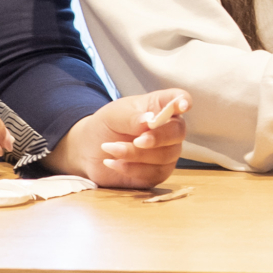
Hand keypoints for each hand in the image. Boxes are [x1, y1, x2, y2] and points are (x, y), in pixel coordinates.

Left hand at [45, 89, 189, 188]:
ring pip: (166, 156)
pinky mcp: (157, 173)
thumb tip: (149, 121)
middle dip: (158, 137)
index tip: (183, 105)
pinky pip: (154, 173)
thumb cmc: (106, 126)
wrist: (89, 151)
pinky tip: (113, 163)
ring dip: (136, 154)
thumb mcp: (113, 116)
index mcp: (159, 107)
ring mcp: (166, 152)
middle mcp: (168, 129)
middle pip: (178, 131)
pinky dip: (132, 169)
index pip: (179, 99)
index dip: (184, 101)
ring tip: (110, 148)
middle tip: (137, 141)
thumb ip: (131, 118)